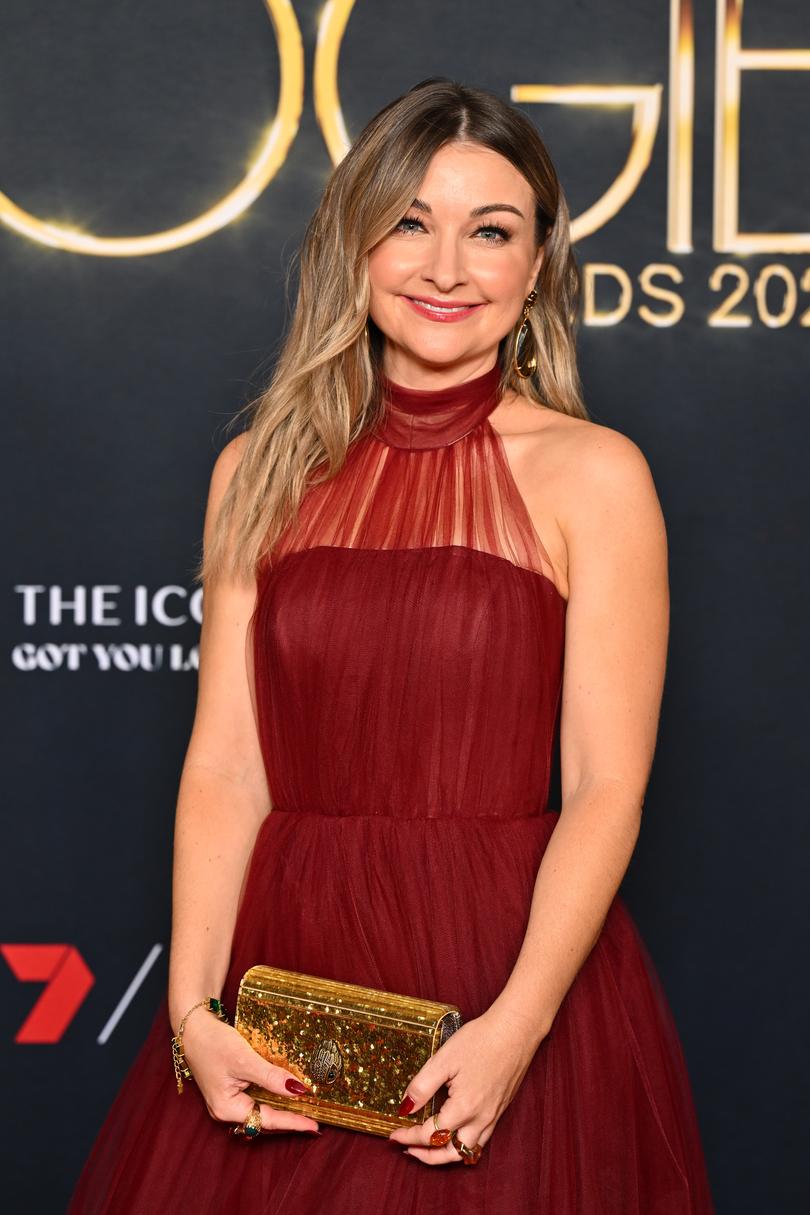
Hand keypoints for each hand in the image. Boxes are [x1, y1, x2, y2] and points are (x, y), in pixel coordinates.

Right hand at [181, 1010, 320, 1135]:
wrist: (193, 1025)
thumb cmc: (213, 1043)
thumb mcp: (245, 1060)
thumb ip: (271, 1077)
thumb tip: (298, 1090)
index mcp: (227, 1108)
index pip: (267, 1120)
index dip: (292, 1122)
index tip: (314, 1125)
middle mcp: (227, 1109)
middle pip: (264, 1118)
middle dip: (289, 1117)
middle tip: (316, 1117)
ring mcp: (228, 1099)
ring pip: (261, 1107)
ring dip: (282, 1106)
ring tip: (306, 1106)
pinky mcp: (231, 1087)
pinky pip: (256, 1096)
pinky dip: (272, 1094)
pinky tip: (287, 1089)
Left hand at [387, 1004, 542, 1164]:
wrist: (516, 1030)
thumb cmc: (480, 1040)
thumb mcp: (444, 1059)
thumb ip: (422, 1086)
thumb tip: (405, 1108)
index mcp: (464, 1108)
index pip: (430, 1134)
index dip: (408, 1136)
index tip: (392, 1136)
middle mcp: (480, 1119)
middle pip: (450, 1154)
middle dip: (426, 1156)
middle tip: (408, 1148)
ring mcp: (493, 1116)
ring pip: (468, 1151)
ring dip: (446, 1154)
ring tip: (428, 1146)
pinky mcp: (500, 1109)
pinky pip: (482, 1139)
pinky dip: (464, 1144)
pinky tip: (455, 1132)